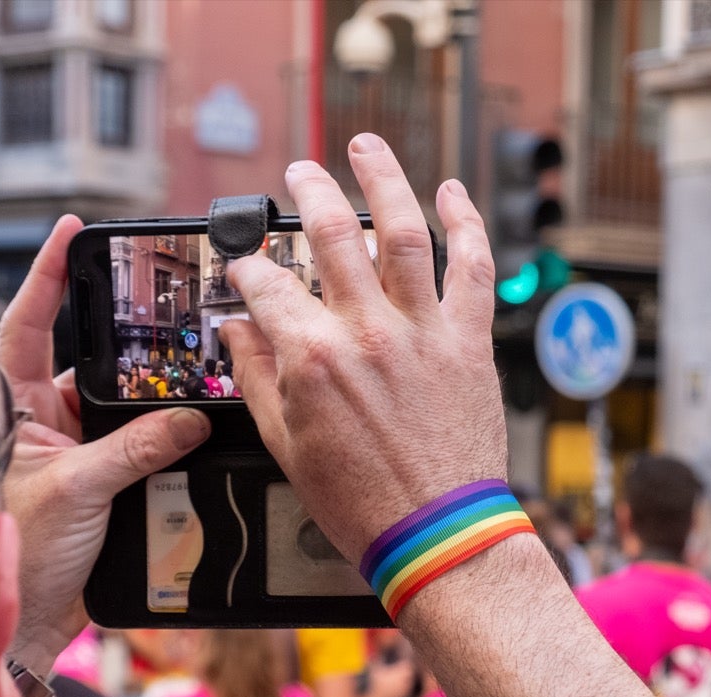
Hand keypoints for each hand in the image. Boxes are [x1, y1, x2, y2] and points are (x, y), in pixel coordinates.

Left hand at [0, 217, 212, 672]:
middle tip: (174, 324)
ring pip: (126, 416)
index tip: (72, 230)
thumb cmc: (16, 560)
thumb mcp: (78, 492)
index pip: (26, 326)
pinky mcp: (101, 493)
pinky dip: (171, 452)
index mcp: (11, 411)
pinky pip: (143, 456)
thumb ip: (137, 450)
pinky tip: (199, 446)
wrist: (21, 634)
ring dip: (159, 414)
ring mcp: (72, 460)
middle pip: (92, 369)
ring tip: (198, 397)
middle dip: (134, 355)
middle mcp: (40, 427)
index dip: (46, 276)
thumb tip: (190, 419)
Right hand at [221, 134, 504, 563]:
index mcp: (314, 358)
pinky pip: (474, 268)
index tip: (243, 262)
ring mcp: (425, 331)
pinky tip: (452, 192)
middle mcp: (369, 332)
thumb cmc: (363, 502)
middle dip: (309, 191)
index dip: (247, 266)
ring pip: (404, 230)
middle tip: (299, 173)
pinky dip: (466, 224)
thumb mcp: (287, 445)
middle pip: (333, 234)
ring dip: (383, 178)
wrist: (438, 535)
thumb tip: (236, 331)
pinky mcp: (470, 341)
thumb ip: (258, 378)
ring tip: (365, 146)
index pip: (267, 285)